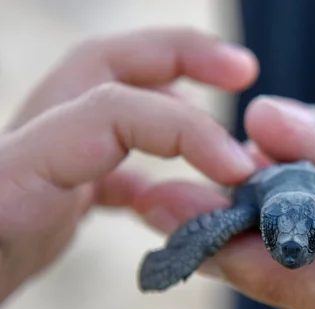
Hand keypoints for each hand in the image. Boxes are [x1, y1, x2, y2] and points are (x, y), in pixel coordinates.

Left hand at [0, 28, 259, 302]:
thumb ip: (50, 195)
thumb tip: (143, 196)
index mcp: (13, 163)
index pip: (113, 111)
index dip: (186, 131)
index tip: (238, 170)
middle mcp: (28, 146)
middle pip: (108, 66)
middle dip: (180, 56)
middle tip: (241, 72)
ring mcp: (43, 163)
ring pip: (112, 100)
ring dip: (170, 96)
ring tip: (217, 118)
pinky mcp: (53, 191)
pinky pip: (110, 157)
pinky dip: (151, 159)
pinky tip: (175, 191)